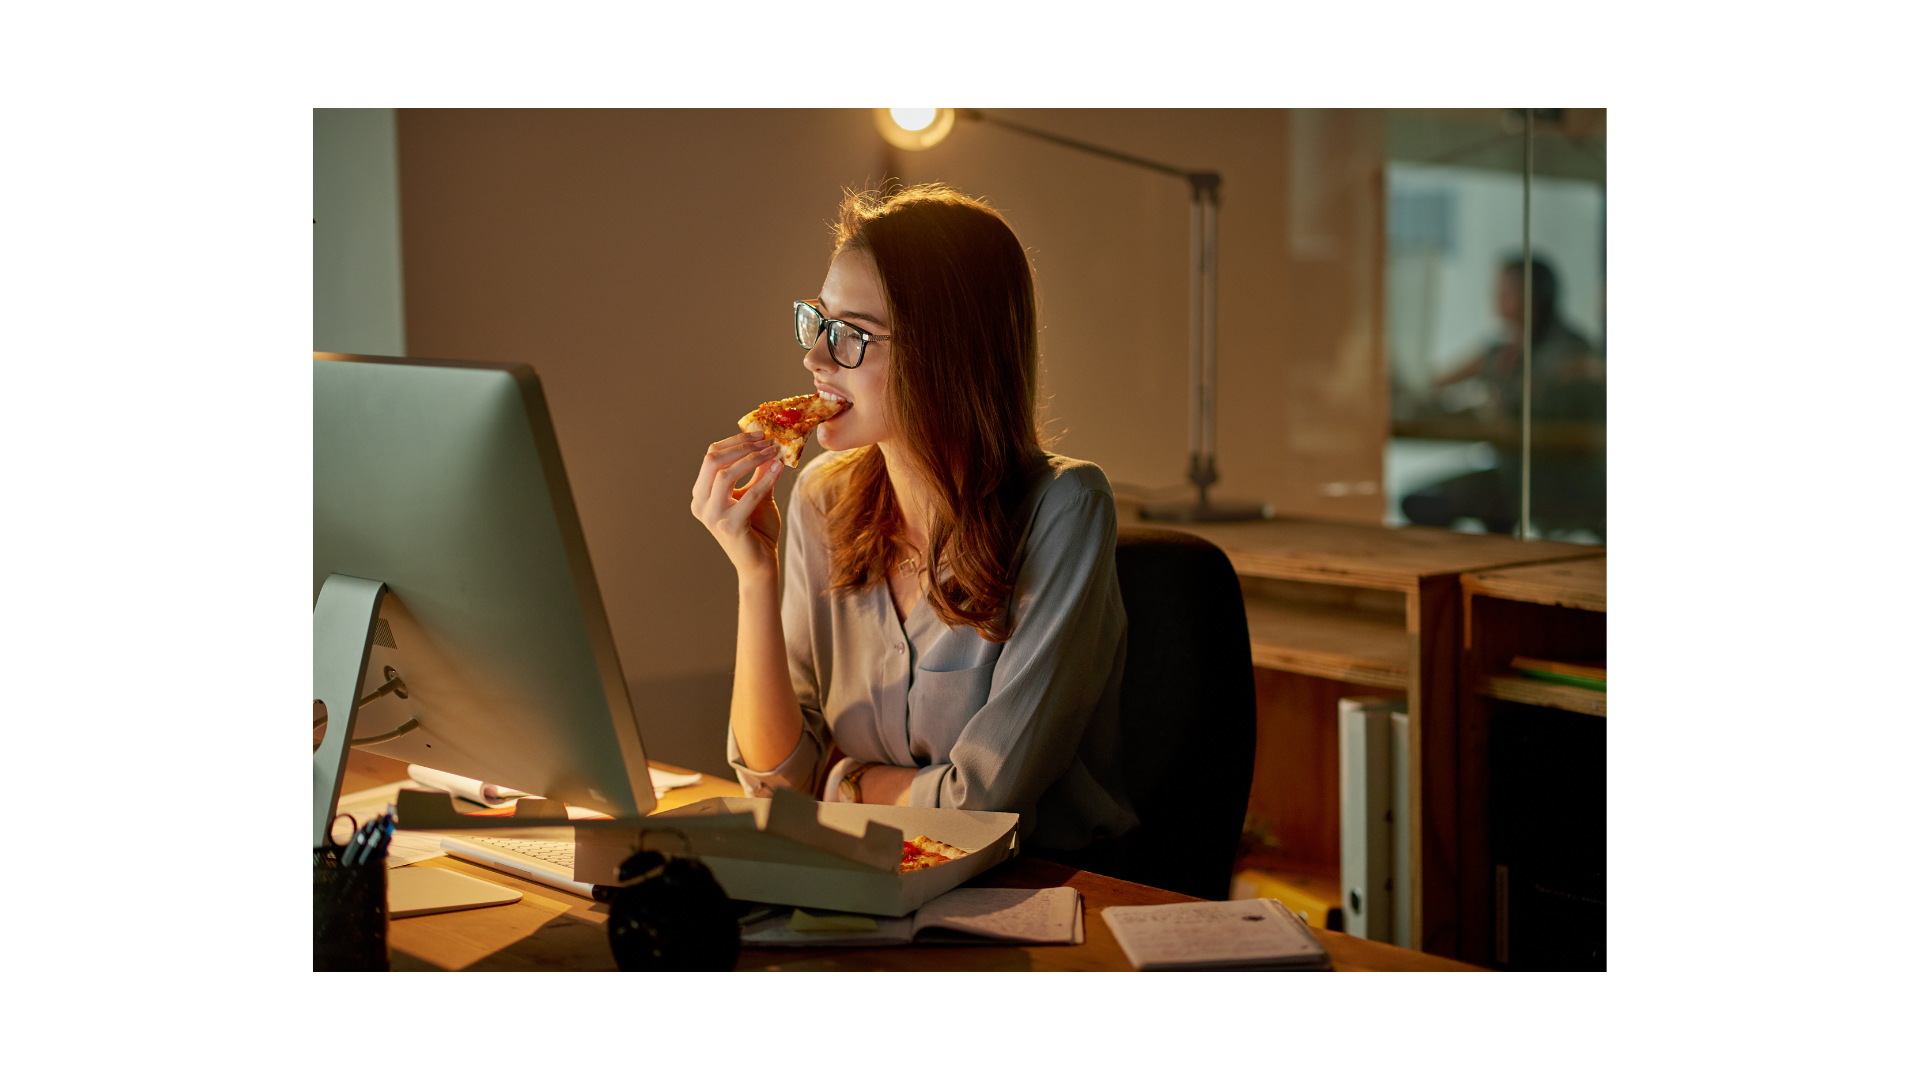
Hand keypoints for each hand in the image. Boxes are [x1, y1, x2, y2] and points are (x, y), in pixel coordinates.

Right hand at [691, 432, 782, 577]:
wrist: (759, 563)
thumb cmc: (757, 529)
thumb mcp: (757, 494)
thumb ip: (758, 471)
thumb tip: (767, 444)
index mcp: (702, 494)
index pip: (711, 457)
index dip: (735, 441)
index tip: (760, 434)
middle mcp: (701, 504)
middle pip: (713, 461)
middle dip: (741, 446)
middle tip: (766, 440)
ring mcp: (712, 516)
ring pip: (725, 474)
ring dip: (752, 459)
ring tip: (773, 452)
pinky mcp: (729, 526)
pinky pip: (748, 495)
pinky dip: (765, 479)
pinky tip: (779, 468)